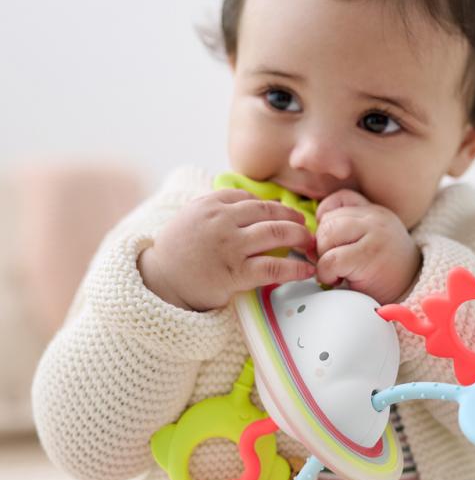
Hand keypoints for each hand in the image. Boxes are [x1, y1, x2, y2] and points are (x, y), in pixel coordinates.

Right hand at [138, 188, 315, 310]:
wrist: (159, 281)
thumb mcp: (190, 217)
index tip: (283, 214)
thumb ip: (215, 208)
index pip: (250, 198)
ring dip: (299, 237)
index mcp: (210, 204)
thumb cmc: (175, 252)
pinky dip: (294, 268)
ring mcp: (230, 246)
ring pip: (276, 233)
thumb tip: (247, 204)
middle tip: (305, 226)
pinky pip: (273, 267)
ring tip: (311, 243)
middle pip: (268, 212)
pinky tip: (307, 271)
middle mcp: (222, 220)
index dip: (271, 206)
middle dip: (292, 218)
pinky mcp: (236, 272)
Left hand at [314, 190, 420, 304]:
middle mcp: (376, 218)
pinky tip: (336, 280)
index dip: (326, 219)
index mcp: (375, 212)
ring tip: (334, 272)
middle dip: (321, 245)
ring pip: (327, 236)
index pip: (340, 199)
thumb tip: (309, 239)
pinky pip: (331, 260)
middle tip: (329, 263)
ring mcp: (374, 234)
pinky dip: (326, 273)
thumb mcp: (370, 242)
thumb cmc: (387, 273)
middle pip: (329, 220)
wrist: (414, 291)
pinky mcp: (368, 256)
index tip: (329, 242)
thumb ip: (347, 231)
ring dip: (322, 258)